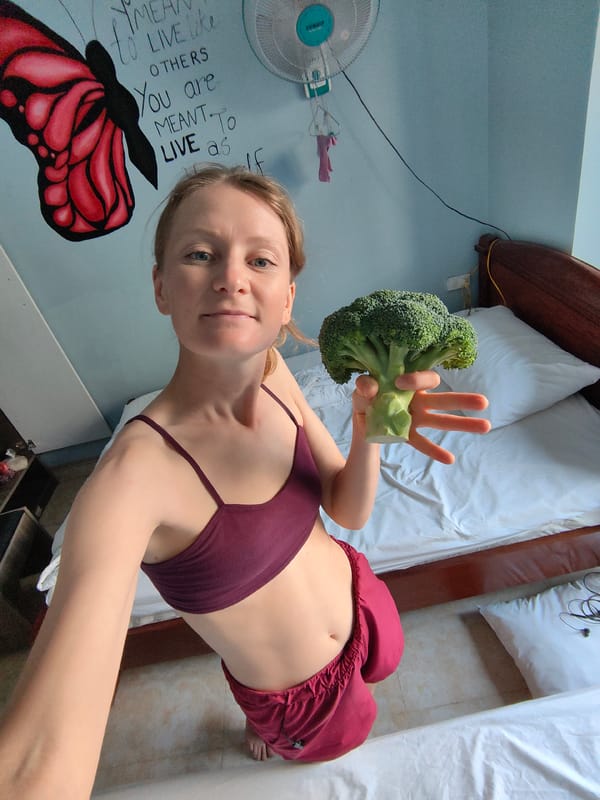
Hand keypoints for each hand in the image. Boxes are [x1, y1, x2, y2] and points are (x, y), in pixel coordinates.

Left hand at [354, 371, 490, 464]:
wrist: (361, 415)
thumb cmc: (367, 396)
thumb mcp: (362, 389)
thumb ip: (365, 386)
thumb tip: (371, 386)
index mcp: (409, 383)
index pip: (423, 378)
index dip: (416, 379)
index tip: (401, 382)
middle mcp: (417, 399)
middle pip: (443, 399)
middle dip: (462, 400)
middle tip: (483, 402)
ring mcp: (416, 417)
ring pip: (442, 420)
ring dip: (462, 424)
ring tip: (486, 426)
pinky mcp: (409, 434)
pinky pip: (423, 442)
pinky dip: (435, 450)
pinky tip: (450, 459)